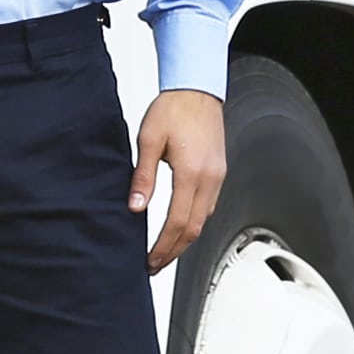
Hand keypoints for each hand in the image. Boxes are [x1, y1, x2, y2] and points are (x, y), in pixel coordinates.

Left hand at [131, 88, 226, 273]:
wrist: (196, 89)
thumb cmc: (173, 108)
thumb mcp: (148, 140)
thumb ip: (142, 177)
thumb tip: (135, 207)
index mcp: (191, 172)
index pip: (178, 222)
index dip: (164, 247)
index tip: (151, 260)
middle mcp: (210, 178)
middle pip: (195, 228)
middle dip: (174, 251)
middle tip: (155, 265)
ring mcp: (218, 176)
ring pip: (204, 219)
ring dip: (185, 239)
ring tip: (165, 251)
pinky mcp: (219, 171)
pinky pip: (209, 206)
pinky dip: (195, 222)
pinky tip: (182, 226)